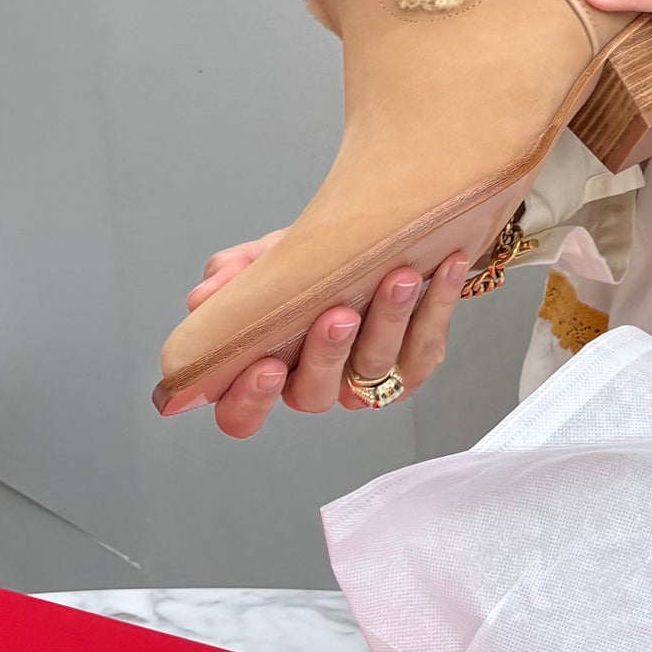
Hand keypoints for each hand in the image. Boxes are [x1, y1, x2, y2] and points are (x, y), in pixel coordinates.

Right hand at [167, 233, 473, 439]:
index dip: (248, 399)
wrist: (388, 239)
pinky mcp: (412, 366)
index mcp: (268, 367)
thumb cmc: (321, 258)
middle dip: (325, 354)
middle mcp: (316, 381)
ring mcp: (365, 379)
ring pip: (372, 366)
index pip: (241, 411)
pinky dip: (437, 304)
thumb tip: (205, 295)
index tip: (263, 364)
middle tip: (338, 315)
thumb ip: (237, 271)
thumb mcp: (273, 254)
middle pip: (311, 393)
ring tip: (401, 277)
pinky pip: (425, 346)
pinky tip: (447, 268)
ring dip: (388, 319)